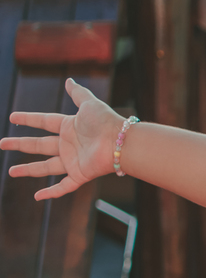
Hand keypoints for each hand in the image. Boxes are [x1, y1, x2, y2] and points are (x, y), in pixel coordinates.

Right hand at [1, 78, 123, 199]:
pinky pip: (63, 186)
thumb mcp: (89, 103)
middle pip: (39, 145)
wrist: (122, 142)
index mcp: (69, 127)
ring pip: (46, 167)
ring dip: (28, 170)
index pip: (44, 121)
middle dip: (20, 144)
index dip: (28, 119)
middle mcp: (69, 144)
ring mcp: (74, 161)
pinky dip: (51, 192)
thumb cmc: (107, 122)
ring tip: (11, 171)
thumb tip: (68, 80)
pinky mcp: (80, 175)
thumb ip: (78, 93)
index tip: (12, 118)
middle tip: (2, 144)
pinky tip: (37, 197)